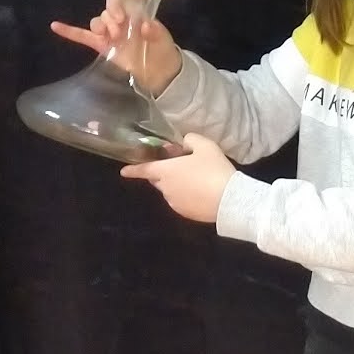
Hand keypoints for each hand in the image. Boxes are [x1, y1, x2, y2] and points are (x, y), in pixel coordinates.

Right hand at [51, 0, 182, 95]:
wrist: (160, 72)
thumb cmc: (162, 50)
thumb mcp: (164, 39)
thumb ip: (155, 31)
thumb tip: (146, 25)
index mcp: (134, 13)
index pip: (120, 0)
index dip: (117, 6)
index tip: (120, 18)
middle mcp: (120, 20)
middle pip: (107, 10)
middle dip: (109, 18)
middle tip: (117, 32)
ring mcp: (109, 33)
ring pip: (96, 22)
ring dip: (100, 26)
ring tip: (111, 37)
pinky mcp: (101, 46)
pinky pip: (82, 36)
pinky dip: (69, 31)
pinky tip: (55, 26)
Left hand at [119, 133, 234, 222]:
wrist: (229, 199)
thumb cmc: (214, 169)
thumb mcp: (205, 146)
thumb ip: (190, 140)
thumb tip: (184, 144)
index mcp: (165, 171)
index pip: (144, 169)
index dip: (133, 170)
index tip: (123, 171)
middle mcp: (165, 188)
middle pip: (158, 179)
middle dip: (163, 173)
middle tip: (181, 166)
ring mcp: (174, 203)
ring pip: (170, 191)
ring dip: (176, 184)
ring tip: (197, 180)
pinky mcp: (185, 213)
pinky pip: (180, 201)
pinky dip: (185, 196)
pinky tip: (201, 192)